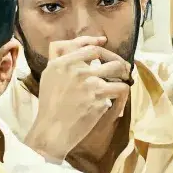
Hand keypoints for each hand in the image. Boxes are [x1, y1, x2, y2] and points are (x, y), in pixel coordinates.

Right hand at [22, 41, 132, 165]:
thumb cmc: (50, 106)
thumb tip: (71, 47)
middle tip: (122, 68)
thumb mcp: (48, 76)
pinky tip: (120, 100)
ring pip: (117, 69)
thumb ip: (59, 59)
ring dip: (123, 75)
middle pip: (104, 55)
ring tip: (124, 81)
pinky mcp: (99, 98)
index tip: (104, 42)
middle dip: (116, 60)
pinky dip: (123, 95)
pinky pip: (120, 89)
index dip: (98, 43)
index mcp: (61, 63)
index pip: (86, 47)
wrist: (52, 130)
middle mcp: (76, 70)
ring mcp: (89, 83)